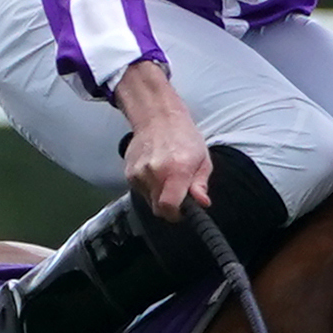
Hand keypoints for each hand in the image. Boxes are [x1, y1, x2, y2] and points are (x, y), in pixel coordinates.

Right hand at [115, 59, 212, 217]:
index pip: (168, 208)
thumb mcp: (202, 159)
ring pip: (149, 201)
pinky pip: (141, 191)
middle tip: (178, 193)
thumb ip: (200, 183)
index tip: (183, 211)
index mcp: (176, 170)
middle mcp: (154, 173)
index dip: (176, 214)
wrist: (157, 117)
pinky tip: (156, 172)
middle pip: (158, 209)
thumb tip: (202, 203)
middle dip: (169, 206)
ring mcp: (139, 174)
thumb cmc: (184, 136)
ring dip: (158, 195)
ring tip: (166, 176)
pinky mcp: (129, 174)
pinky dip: (149, 187)